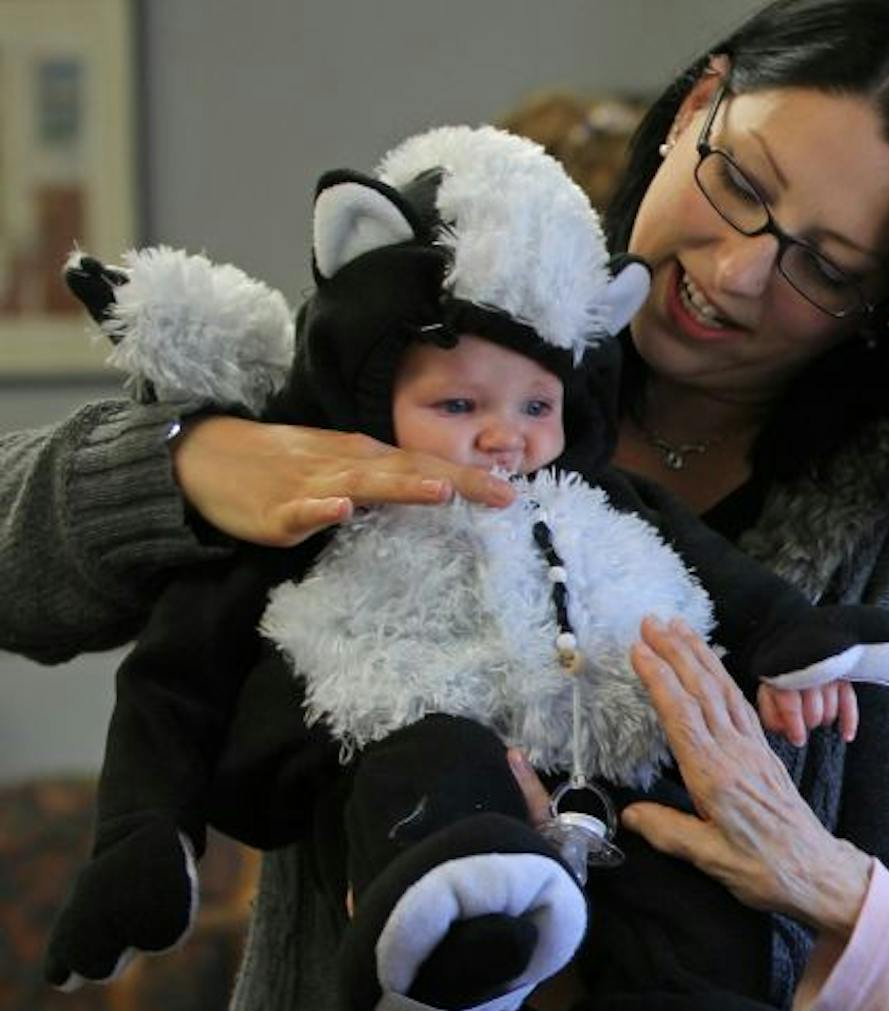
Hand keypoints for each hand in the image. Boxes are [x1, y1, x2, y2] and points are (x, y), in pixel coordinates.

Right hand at [172, 415, 517, 546]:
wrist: (208, 455)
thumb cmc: (283, 466)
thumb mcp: (341, 468)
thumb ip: (383, 481)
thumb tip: (433, 493)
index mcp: (366, 460)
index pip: (425, 465)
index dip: (469, 477)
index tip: (513, 490)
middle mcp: (347, 466)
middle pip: (409, 470)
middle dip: (457, 480)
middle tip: (504, 493)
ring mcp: (312, 485)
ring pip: (363, 484)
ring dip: (403, 487)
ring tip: (441, 491)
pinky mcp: (277, 510)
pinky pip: (302, 509)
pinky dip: (321, 508)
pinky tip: (342, 509)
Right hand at [624, 617, 873, 931]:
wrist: (817, 871)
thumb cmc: (764, 868)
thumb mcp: (709, 858)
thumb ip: (668, 831)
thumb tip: (630, 814)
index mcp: (715, 776)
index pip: (681, 716)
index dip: (659, 680)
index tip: (639, 649)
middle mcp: (735, 753)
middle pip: (702, 691)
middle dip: (675, 652)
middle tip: (651, 620)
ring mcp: (752, 749)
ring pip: (723, 691)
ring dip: (699, 655)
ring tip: (678, 627)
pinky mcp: (763, 753)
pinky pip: (740, 705)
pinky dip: (722, 677)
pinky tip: (712, 666)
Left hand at [756, 681, 860, 746]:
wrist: (794, 653)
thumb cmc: (780, 681)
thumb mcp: (767, 695)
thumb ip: (771, 715)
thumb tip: (785, 731)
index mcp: (784, 678)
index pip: (792, 707)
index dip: (795, 728)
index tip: (798, 740)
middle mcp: (808, 674)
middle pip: (814, 714)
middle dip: (807, 723)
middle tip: (803, 722)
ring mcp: (828, 674)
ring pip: (830, 711)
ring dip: (822, 719)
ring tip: (813, 717)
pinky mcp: (843, 678)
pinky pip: (850, 703)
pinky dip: (850, 722)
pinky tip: (846, 736)